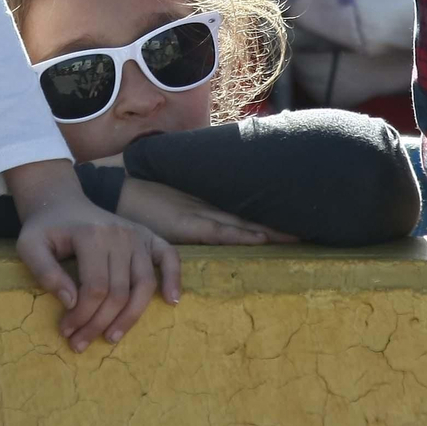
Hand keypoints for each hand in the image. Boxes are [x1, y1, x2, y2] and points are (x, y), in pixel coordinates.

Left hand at [8, 159, 179, 351]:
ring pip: (144, 285)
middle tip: (80, 343)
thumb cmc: (45, 228)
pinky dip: (174, 278)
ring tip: (112, 337)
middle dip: (98, 323)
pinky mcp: (149, 236)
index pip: (95, 288)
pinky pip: (169, 257)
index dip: (81, 315)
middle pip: (118, 292)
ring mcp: (138, 235)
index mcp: (91, 235)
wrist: (61, 202)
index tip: (66, 331)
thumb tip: (71, 302)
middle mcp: (120, 235)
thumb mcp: (30, 246)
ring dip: (130, 317)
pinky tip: (171, 301)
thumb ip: (45, 272)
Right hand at [117, 178, 296, 244]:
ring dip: (268, 232)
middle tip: (310, 230)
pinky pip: (219, 232)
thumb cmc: (138, 198)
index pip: (242, 215)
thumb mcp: (168, 204)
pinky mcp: (186, 224)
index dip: (267, 221)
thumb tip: (204, 223)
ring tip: (296, 237)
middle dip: (278, 226)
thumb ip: (185, 213)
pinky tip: (260, 239)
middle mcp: (206, 207)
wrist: (116, 185)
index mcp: (204, 204)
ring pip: (241, 225)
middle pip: (250, 219)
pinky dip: (240, 236)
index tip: (294, 224)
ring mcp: (198, 214)